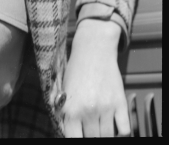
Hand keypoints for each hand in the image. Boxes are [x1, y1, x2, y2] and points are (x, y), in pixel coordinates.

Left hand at [62, 19, 130, 137]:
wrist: (93, 50)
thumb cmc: (75, 69)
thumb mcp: (62, 89)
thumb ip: (63, 111)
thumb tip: (64, 128)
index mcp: (70, 109)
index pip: (74, 139)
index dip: (76, 137)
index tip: (78, 134)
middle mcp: (88, 111)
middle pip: (92, 138)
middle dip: (90, 134)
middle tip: (89, 127)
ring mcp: (106, 108)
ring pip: (107, 136)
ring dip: (104, 133)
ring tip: (99, 125)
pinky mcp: (120, 103)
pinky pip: (124, 129)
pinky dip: (120, 131)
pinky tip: (113, 123)